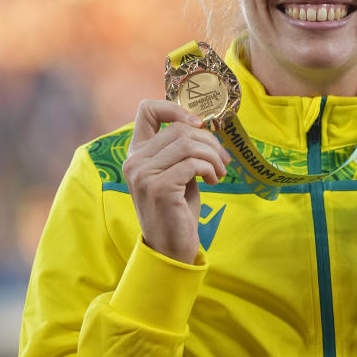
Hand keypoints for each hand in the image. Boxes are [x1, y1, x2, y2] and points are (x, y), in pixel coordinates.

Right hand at [122, 100, 229, 263]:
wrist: (171, 247)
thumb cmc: (177, 208)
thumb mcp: (177, 172)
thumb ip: (181, 149)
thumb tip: (204, 125)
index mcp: (136, 152)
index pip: (146, 109)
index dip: (175, 109)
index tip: (198, 125)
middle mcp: (134, 161)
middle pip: (179, 128)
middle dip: (209, 141)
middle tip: (222, 160)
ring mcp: (143, 174)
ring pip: (188, 144)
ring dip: (213, 156)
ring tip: (219, 172)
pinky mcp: (158, 187)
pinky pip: (193, 163)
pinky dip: (210, 169)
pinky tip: (214, 181)